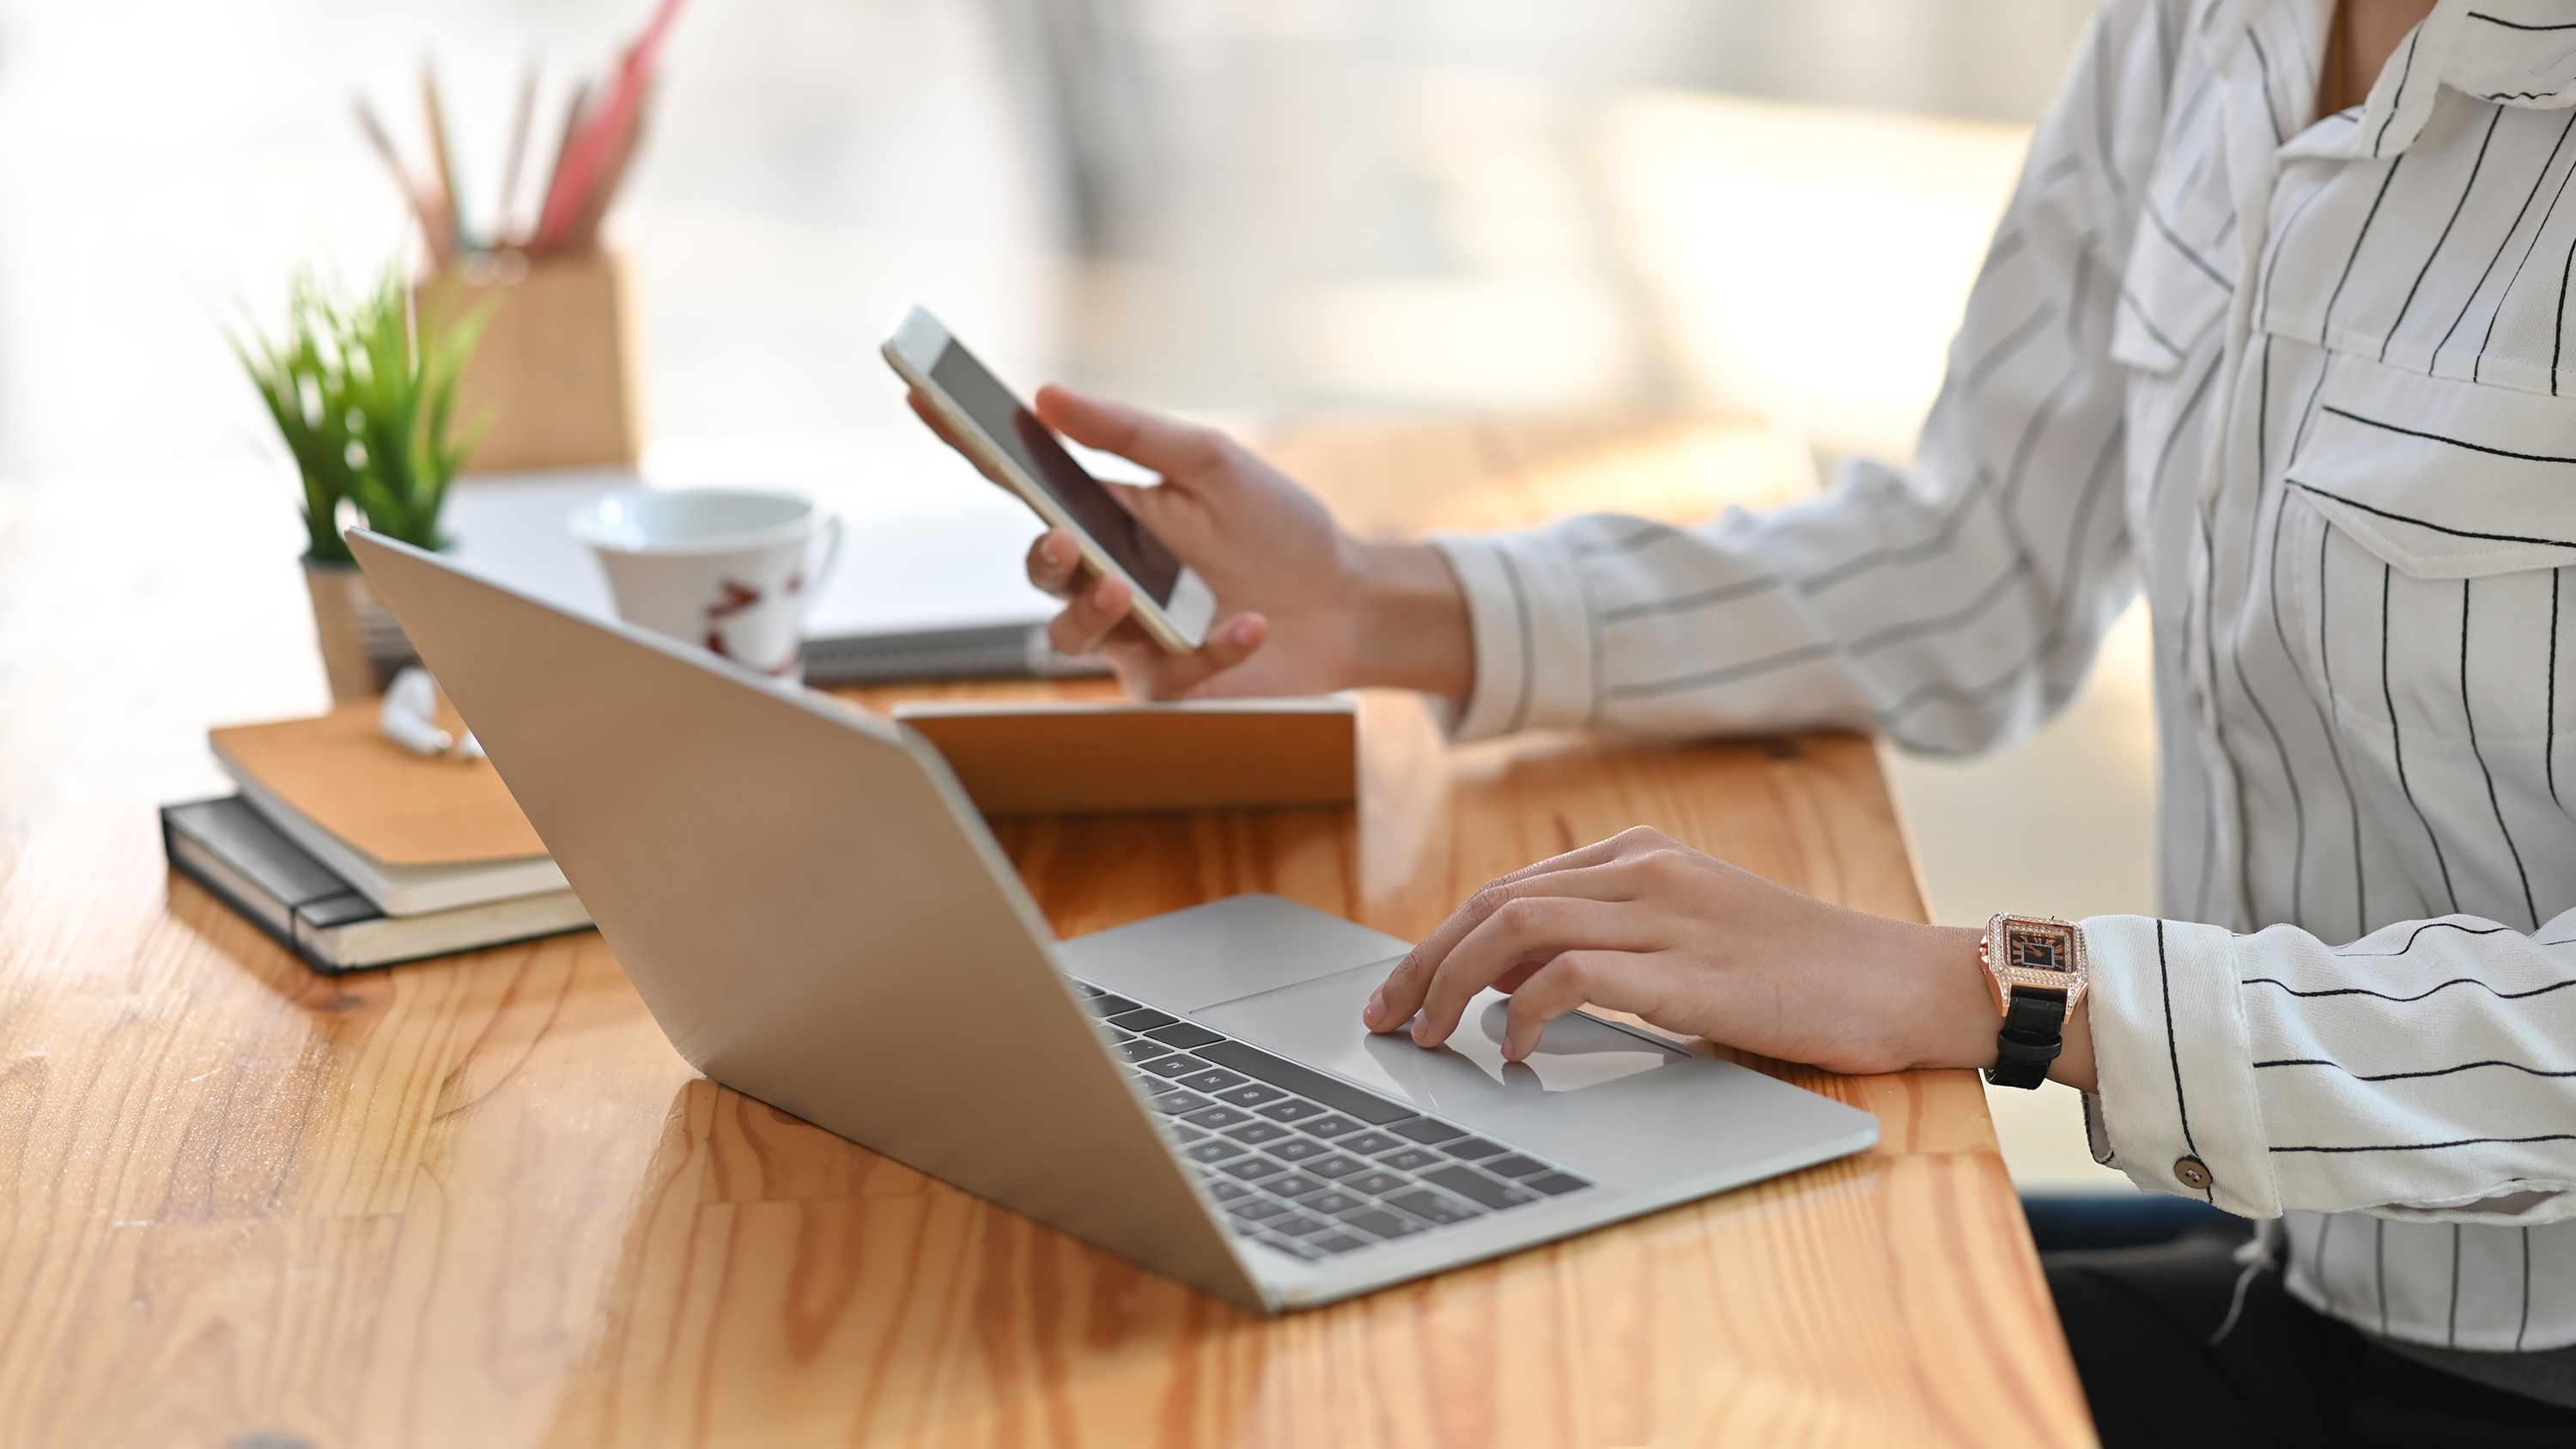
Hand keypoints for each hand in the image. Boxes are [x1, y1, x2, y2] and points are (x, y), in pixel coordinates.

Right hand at [908, 384, 1472, 701]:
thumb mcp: (1210, 462)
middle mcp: (1104, 577)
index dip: (970, 444)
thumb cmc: (1275, 526)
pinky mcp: (1169, 686)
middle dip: (1042, 558)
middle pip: (1039, 572)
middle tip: (1062, 539)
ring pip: (1071, 637)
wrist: (1348, 600)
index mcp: (1104, 514)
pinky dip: (1209, 650)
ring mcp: (1131, 636)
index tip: (925, 400)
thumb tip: (1047, 395)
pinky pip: (1164, 677)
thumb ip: (1131, 433)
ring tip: (1126, 588)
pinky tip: (1250, 624)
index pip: (1023, 480)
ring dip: (1092, 613)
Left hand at [1362, 826, 2097, 1087]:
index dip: (1438, 939)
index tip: (1397, 988)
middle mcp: (1644, 871)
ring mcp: (1666, 915)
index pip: (1507, 889)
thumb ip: (1612, 946)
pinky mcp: (1689, 971)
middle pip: (1494, 903)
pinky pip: (1571, 975)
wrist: (1904, 981)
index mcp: (1640, 855)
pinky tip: (1508, 1047)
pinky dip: (1521, 1009)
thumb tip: (1513, 988)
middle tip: (1385, 1018)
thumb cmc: (1802, 972)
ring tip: (1427, 1036)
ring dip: (1451, 983)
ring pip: (1516, 927)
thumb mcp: (1693, 938)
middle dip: (1422, 962)